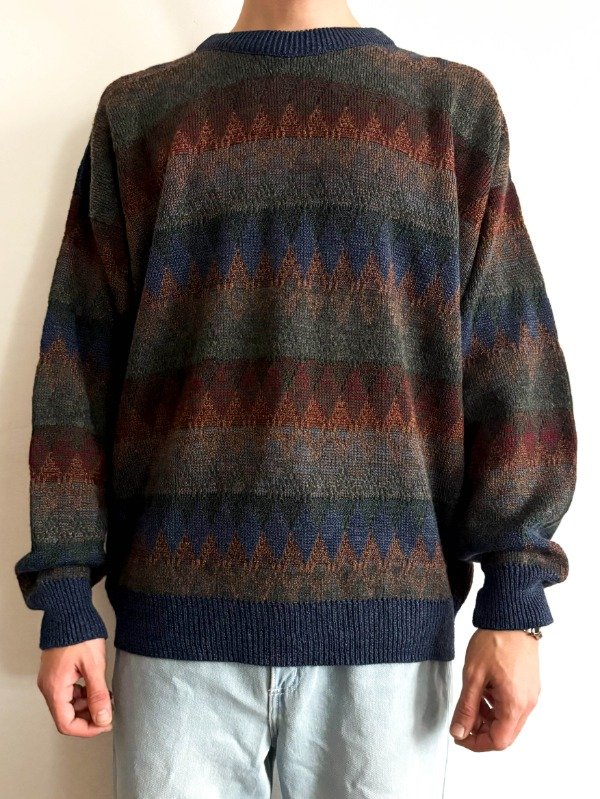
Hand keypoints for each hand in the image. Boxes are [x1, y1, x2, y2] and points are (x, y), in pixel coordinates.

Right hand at [37, 638, 112, 736]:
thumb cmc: (80, 635)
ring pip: (69, 705)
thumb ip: (99, 694)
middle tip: (109, 712)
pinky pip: (69, 693)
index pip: (66, 724)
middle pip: (66, 716)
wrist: (70, 613)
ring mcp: (52, 680)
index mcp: (55, 688)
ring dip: (87, 707)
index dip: (87, 729)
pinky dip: (84, 695)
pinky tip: (99, 690)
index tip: (105, 724)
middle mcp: (49, 687)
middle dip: (89, 718)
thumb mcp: (94, 666)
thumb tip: (103, 718)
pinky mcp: (58, 673)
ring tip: (107, 699)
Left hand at [449, 628, 540, 751]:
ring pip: (508, 719)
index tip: (459, 734)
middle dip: (481, 729)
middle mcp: (528, 703)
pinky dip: (496, 704)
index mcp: (515, 704)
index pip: (498, 741)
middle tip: (463, 717)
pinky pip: (513, 705)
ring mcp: (530, 694)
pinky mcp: (528, 684)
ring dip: (488, 716)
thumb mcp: (473, 676)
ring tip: (472, 697)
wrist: (512, 616)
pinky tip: (484, 689)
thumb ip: (466, 707)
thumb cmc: (495, 640)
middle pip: (505, 733)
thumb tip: (459, 731)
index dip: (476, 742)